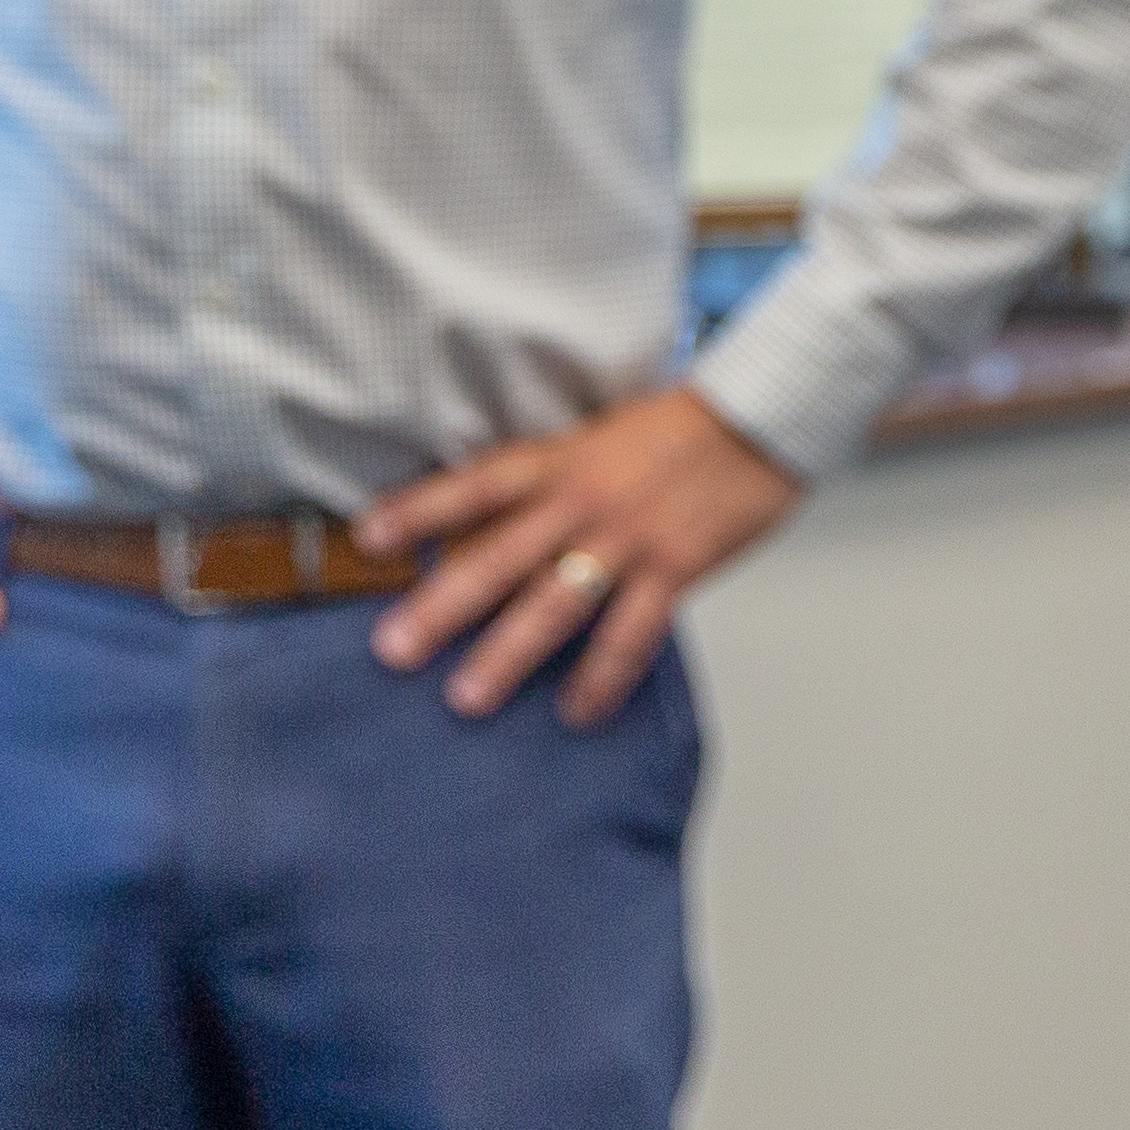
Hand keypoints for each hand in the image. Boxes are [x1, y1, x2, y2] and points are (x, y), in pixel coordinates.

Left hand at [356, 387, 802, 725]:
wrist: (760, 416)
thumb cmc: (676, 429)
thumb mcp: (595, 439)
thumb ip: (547, 484)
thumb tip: (483, 532)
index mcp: (560, 460)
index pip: (477, 484)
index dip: (420, 509)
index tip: (368, 538)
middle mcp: (584, 500)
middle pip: (499, 557)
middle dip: (443, 606)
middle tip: (394, 647)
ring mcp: (628, 538)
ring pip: (555, 604)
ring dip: (508, 654)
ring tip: (466, 696)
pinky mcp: (675, 568)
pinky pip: (629, 635)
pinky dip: (602, 677)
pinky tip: (577, 712)